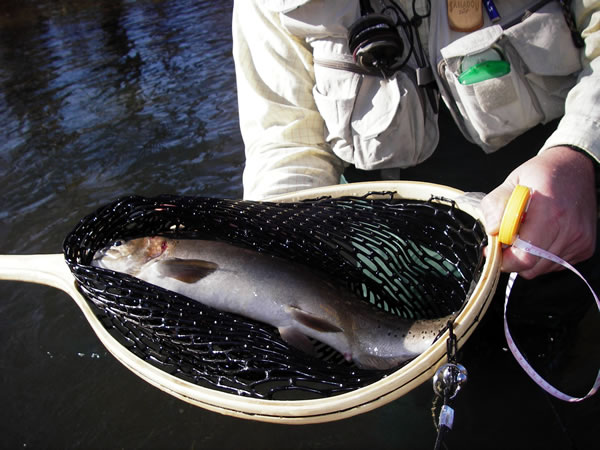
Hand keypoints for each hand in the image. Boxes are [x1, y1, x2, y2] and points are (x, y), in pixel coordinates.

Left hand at [480, 146, 596, 278]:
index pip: (525, 255)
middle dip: (513, 259)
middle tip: (506, 242)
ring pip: (543, 268)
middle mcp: (568, 228)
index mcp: (548, 210)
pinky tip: (542, 237)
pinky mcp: (586, 247)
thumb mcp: (510, 182)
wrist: (575, 168)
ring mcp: (580, 240)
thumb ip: (495, 206)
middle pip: (532, 267)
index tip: (492, 249)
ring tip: (526, 235)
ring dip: (528, 258)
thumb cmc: (541, 175)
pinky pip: (556, 264)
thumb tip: (492, 230)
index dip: (504, 259)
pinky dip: (543, 257)